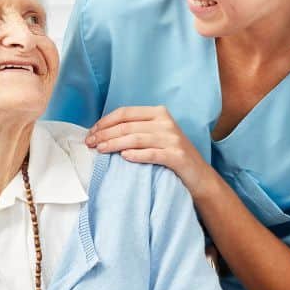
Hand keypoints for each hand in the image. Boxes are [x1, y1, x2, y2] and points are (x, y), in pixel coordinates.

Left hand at [86, 106, 212, 196]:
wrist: (199, 176)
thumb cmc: (171, 155)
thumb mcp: (155, 136)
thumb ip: (136, 130)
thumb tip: (103, 132)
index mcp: (159, 113)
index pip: (125, 113)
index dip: (105, 122)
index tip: (91, 133)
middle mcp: (166, 123)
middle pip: (127, 126)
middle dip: (105, 134)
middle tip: (89, 144)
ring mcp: (172, 139)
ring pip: (136, 139)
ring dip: (114, 144)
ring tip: (100, 150)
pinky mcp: (177, 156)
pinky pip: (152, 154)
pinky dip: (136, 155)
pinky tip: (124, 157)